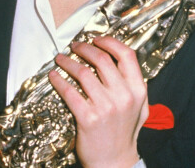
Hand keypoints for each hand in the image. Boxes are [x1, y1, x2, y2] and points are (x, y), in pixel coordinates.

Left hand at [49, 36, 147, 167]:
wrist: (114, 162)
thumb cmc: (125, 132)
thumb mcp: (140, 106)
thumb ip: (135, 84)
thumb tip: (120, 59)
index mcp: (138, 89)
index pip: (127, 55)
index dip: (110, 42)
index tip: (96, 39)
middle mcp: (124, 95)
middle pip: (102, 60)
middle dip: (85, 48)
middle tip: (75, 46)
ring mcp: (106, 107)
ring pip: (83, 73)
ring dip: (68, 62)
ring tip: (61, 58)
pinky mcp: (88, 118)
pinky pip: (70, 92)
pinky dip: (59, 81)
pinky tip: (54, 76)